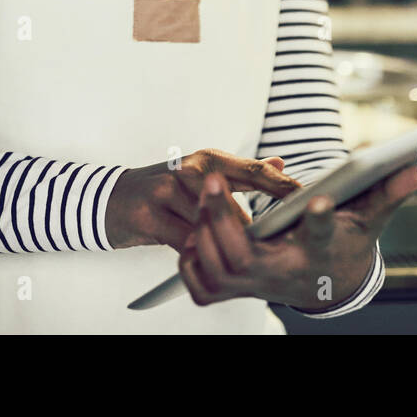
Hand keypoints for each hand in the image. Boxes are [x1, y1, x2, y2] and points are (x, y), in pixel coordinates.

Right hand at [106, 149, 300, 251]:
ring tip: (239, 254)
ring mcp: (167, 191)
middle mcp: (188, 170)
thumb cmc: (163, 189)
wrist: (112, 198)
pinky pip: (183, 239)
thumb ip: (242, 173)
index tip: (304, 198)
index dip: (280, 186)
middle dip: (251, 226)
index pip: (252, 170)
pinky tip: (205, 256)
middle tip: (273, 242)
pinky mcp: (149, 214)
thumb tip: (280, 163)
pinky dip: (197, 250)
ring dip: (222, 241)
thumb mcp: (203, 174)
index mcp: (207, 160)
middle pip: (231, 202)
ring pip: (207, 223)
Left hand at [177, 164, 416, 310]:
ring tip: (204, 193)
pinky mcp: (234, 293)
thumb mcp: (369, 217)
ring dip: (204, 232)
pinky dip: (192, 261)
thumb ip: (390, 190)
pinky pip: (202, 286)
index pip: (322, 237)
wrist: (326, 282)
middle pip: (247, 256)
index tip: (318, 202)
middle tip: (215, 178)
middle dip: (225, 217)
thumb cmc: (345, 241)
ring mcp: (255, 287)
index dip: (321, 221)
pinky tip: (195, 230)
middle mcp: (285, 275)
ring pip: (219, 269)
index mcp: (319, 252)